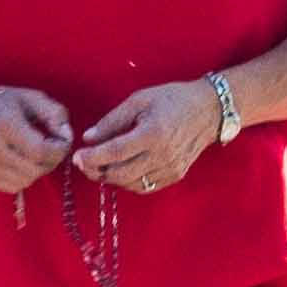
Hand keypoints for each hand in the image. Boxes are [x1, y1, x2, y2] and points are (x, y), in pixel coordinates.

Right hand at [0, 77, 75, 198]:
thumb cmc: (0, 103)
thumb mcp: (30, 97)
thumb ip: (54, 113)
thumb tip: (66, 135)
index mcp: (5, 124)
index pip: (40, 151)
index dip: (59, 150)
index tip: (62, 142)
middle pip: (34, 169)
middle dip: (51, 161)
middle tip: (52, 149)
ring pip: (25, 181)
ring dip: (37, 171)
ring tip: (36, 155)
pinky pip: (12, 186)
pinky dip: (22, 177)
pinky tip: (20, 161)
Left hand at [73, 79, 237, 194]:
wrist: (209, 110)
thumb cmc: (172, 99)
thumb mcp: (139, 100)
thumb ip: (112, 120)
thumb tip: (88, 138)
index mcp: (152, 134)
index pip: (115, 152)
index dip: (92, 157)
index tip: (77, 157)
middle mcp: (162, 156)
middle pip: (121, 173)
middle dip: (97, 171)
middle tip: (83, 163)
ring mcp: (170, 169)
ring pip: (132, 184)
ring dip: (111, 178)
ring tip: (99, 166)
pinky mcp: (175, 176)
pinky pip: (145, 186)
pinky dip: (128, 181)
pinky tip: (120, 170)